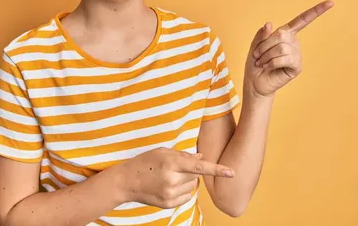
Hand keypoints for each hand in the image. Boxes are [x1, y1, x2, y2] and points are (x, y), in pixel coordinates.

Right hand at [118, 147, 233, 208]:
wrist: (126, 182)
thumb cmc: (144, 162)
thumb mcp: (162, 152)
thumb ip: (183, 155)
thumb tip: (202, 158)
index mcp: (171, 163)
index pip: (198, 167)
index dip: (216, 169)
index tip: (231, 172)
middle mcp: (171, 180)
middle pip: (196, 177)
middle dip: (190, 172)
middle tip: (174, 169)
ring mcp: (170, 194)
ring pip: (192, 187)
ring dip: (186, 182)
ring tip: (169, 177)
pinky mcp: (168, 204)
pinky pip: (186, 197)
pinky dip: (181, 191)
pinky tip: (167, 186)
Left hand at [244, 0, 333, 96]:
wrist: (255, 81)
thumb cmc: (255, 62)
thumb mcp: (255, 45)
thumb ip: (262, 34)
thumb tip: (270, 24)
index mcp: (286, 33)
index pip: (302, 20)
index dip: (316, 11)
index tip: (330, 2)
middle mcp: (293, 42)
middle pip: (281, 35)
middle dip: (265, 45)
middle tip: (257, 55)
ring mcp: (296, 54)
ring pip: (282, 47)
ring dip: (266, 55)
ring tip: (262, 62)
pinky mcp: (297, 66)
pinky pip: (284, 58)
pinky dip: (271, 63)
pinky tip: (268, 67)